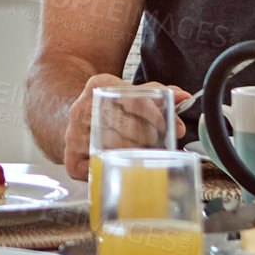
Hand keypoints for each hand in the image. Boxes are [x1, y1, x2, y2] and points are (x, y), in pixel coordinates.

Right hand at [63, 76, 190, 181]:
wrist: (77, 119)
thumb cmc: (111, 108)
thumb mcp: (130, 93)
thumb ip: (157, 95)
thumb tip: (183, 96)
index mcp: (99, 85)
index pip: (133, 99)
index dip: (155, 114)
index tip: (170, 125)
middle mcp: (82, 108)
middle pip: (126, 126)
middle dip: (151, 137)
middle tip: (162, 144)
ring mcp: (74, 134)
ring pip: (115, 149)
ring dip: (138, 155)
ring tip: (149, 155)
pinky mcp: (71, 159)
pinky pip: (99, 169)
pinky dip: (116, 170)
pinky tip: (126, 167)